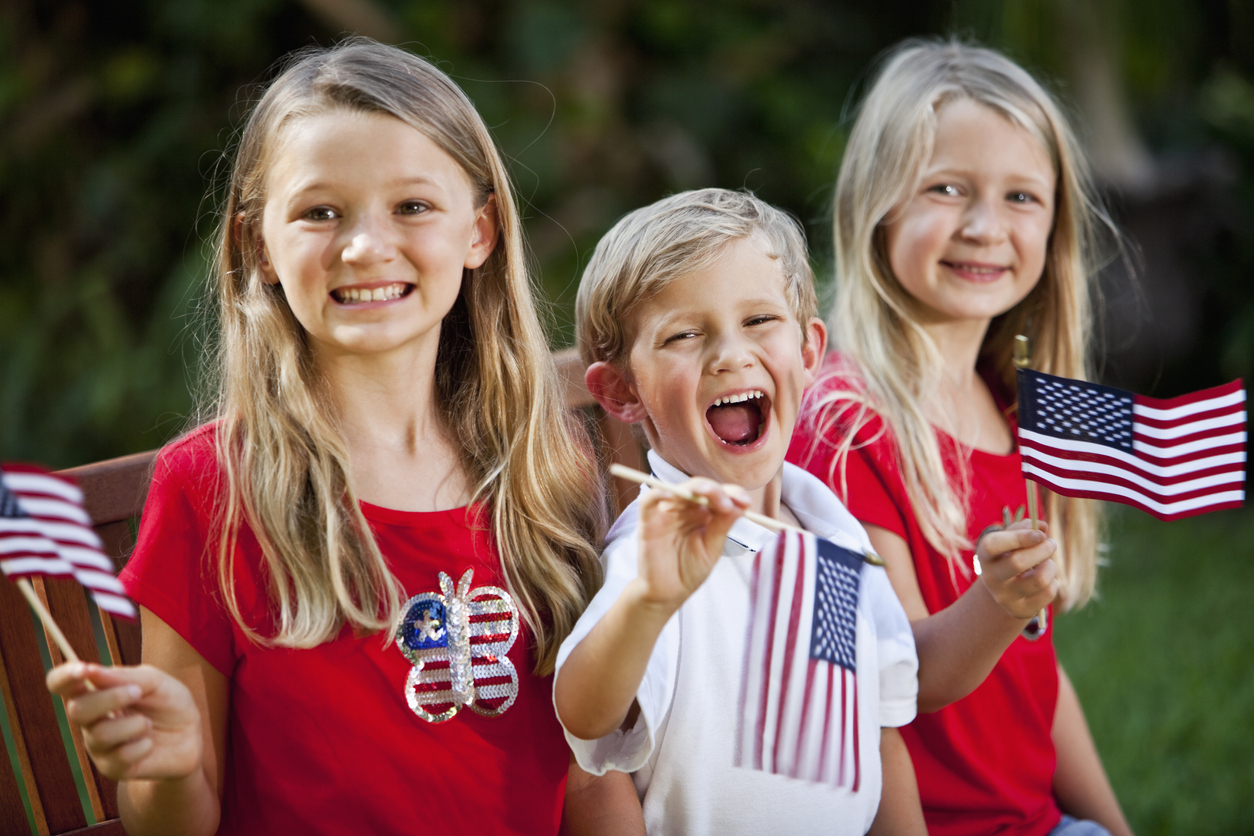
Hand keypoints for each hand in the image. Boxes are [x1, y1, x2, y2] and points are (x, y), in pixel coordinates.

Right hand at [46, 662, 203, 781]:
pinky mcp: (112, 769)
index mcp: (96, 693)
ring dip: (133, 724)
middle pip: (76, 710)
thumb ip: (125, 677)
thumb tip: (91, 671)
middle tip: (137, 692)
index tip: (83, 669)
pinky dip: (143, 745)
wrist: (191, 736)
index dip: (64, 676)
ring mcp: (99, 746)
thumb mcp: (156, 682)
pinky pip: (120, 757)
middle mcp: (90, 720)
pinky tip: (150, 743)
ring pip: (100, 735)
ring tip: (149, 723)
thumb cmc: (170, 703)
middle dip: (109, 698)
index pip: (61, 684)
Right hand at [633, 478, 749, 611]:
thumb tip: (741, 506)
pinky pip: (649, 501)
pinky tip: (671, 496)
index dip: (732, 493)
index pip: (718, 495)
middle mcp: (685, 509)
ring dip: (695, 488)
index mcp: (703, 513)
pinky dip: (658, 494)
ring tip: (710, 494)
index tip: (746, 503)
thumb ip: (722, 526)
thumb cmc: (688, 571)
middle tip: (729, 503)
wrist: (667, 593)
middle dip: (716, 490)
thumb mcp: (711, 549)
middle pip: (699, 487)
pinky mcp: (648, 521)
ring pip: (678, 489)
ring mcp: (666, 512)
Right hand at [976, 520, 1058, 618]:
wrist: (1004, 589)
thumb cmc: (1011, 555)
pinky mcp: (1020, 611)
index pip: (993, 545)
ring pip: (1039, 580)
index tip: (1040, 534)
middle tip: (1051, 543)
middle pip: (1018, 563)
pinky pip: (1048, 593)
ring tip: (1048, 563)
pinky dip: (1054, 582)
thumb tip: (1042, 526)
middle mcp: (990, 578)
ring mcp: (1004, 597)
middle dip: (1042, 550)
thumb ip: (1025, 528)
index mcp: (985, 556)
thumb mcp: (1012, 539)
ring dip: (1050, 566)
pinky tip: (1046, 580)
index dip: (1019, 537)